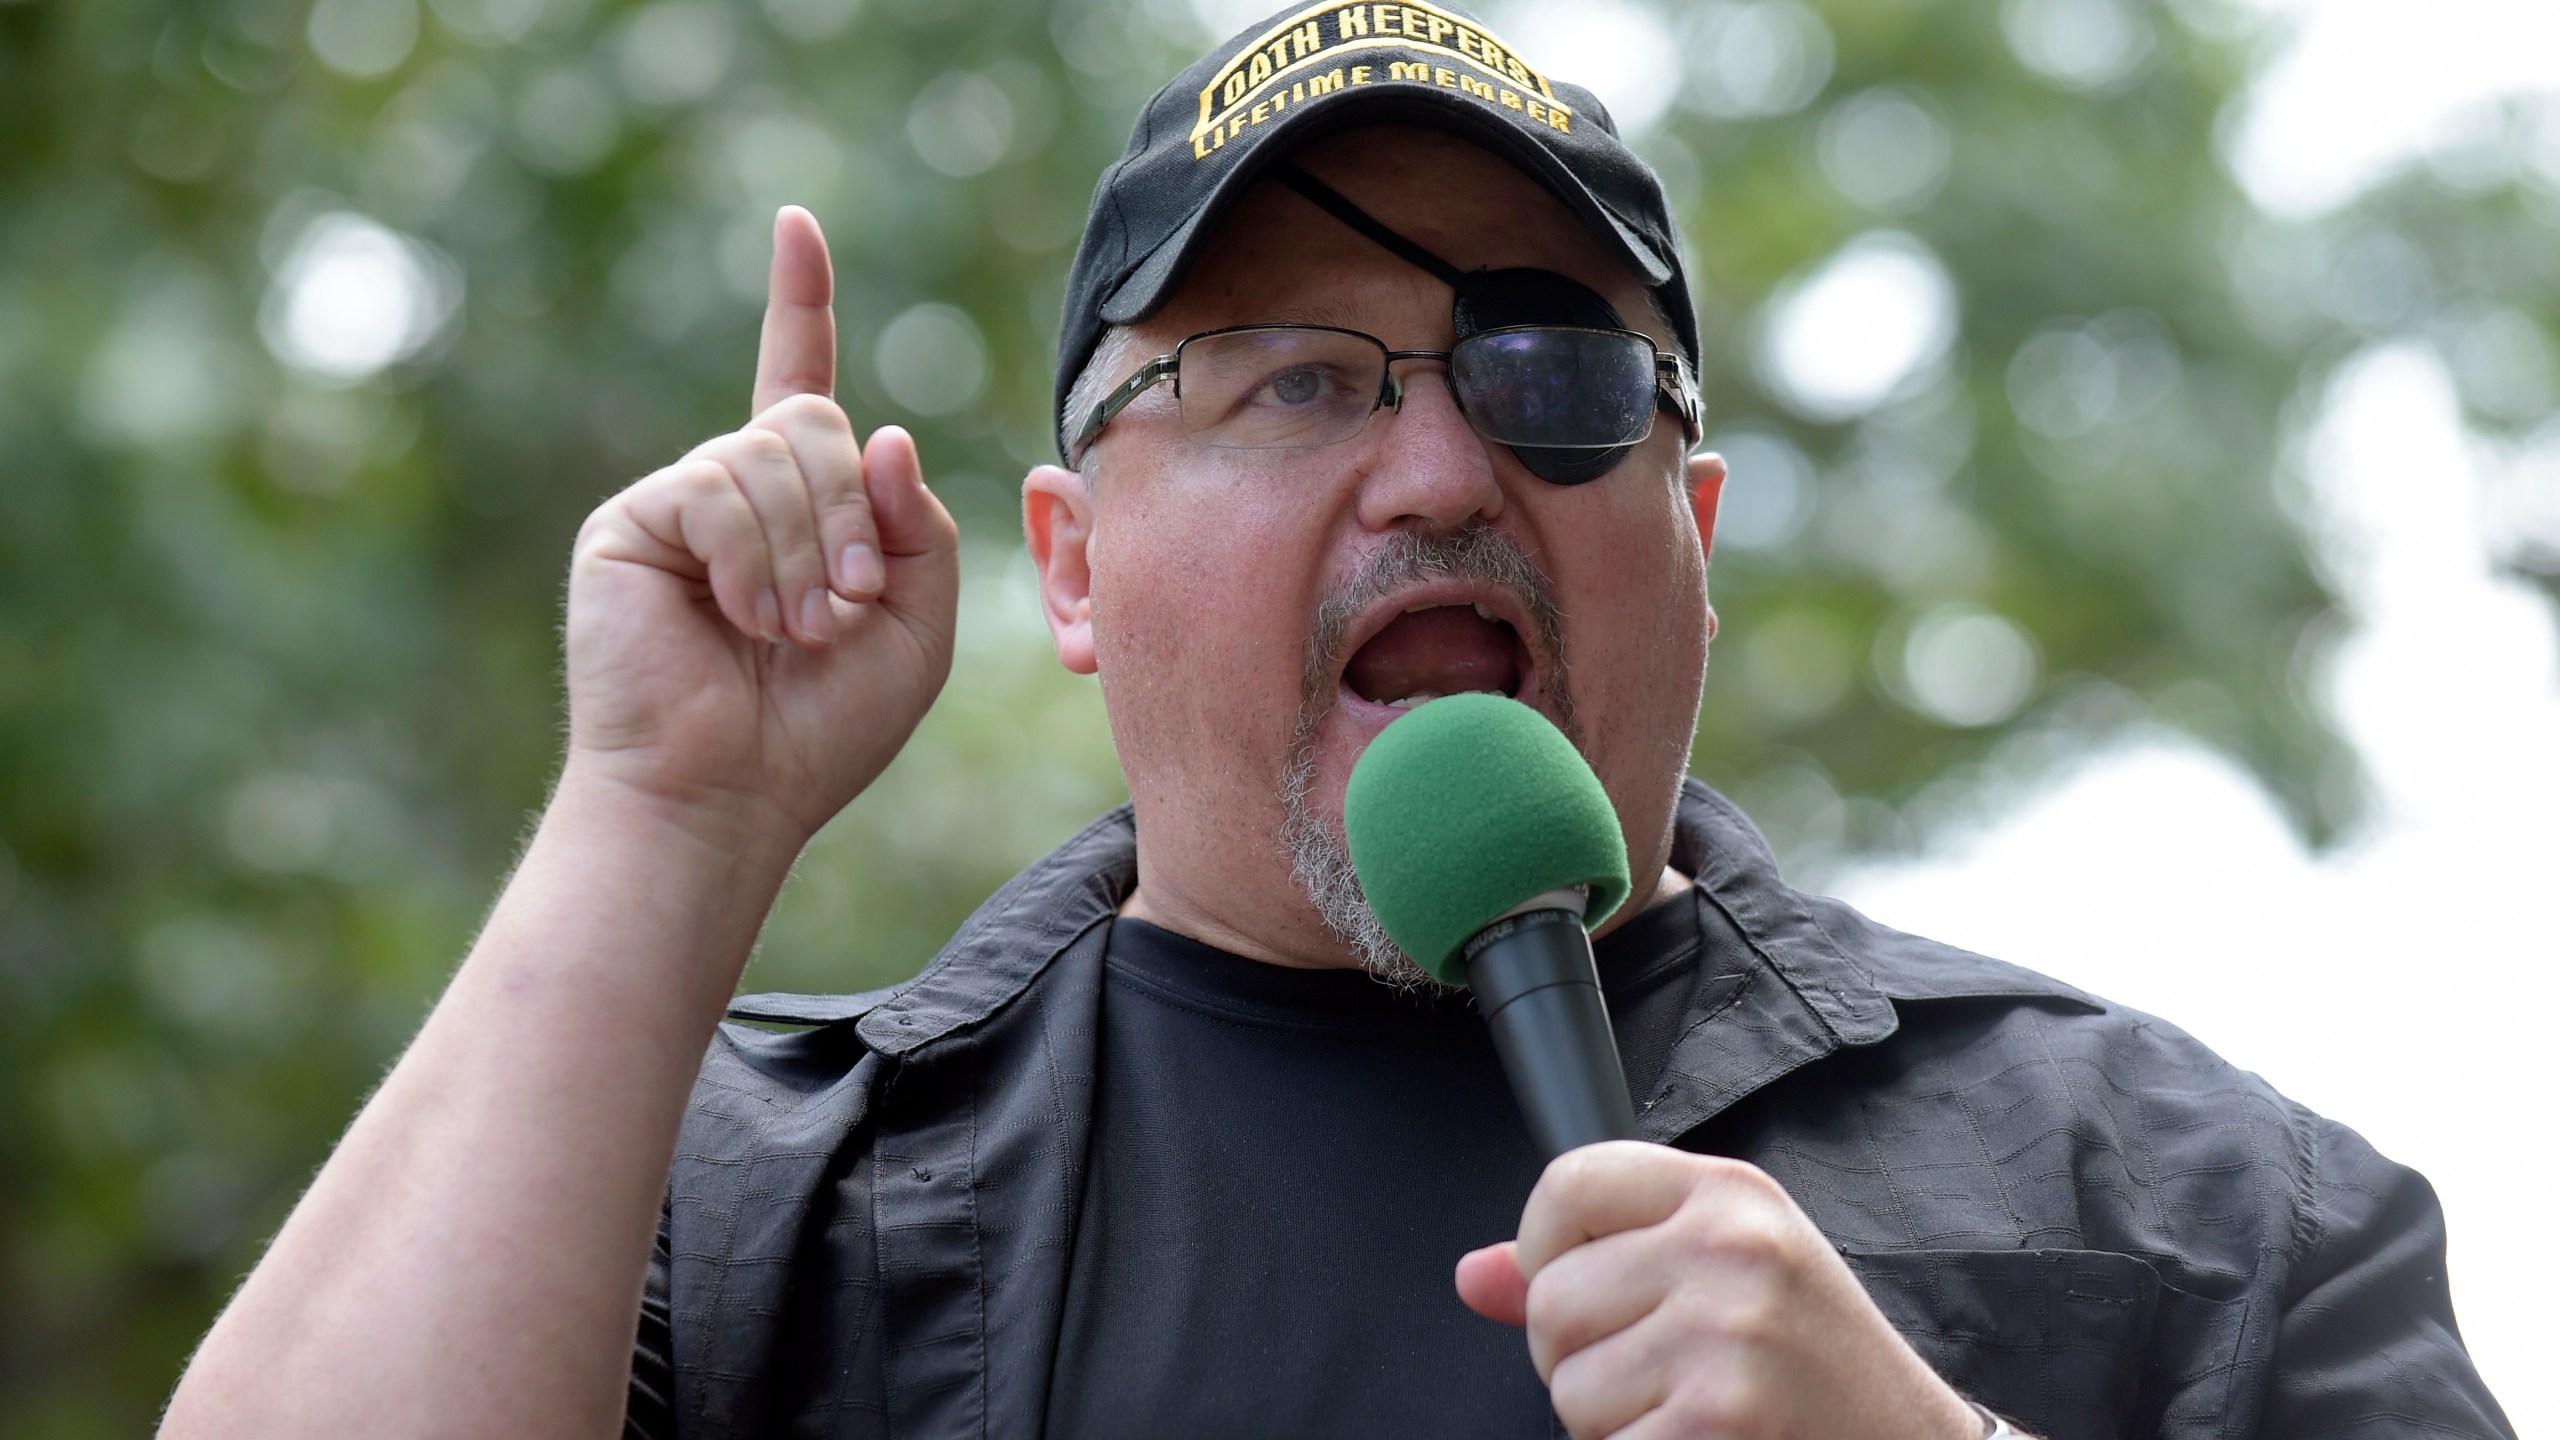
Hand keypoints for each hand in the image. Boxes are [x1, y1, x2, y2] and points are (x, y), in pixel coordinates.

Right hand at [563, 206, 959, 845]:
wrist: (729, 796)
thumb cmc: (819, 730)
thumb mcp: (916, 626)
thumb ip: (920, 529)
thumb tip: (886, 434)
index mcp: (797, 505)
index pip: (798, 379)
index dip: (799, 302)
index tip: (796, 226)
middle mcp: (733, 490)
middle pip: (813, 420)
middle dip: (851, 510)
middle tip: (846, 604)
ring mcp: (678, 502)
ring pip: (771, 454)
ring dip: (808, 549)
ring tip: (794, 630)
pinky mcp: (631, 523)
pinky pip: (717, 487)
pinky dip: (754, 557)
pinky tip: (741, 619)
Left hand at [1456, 1142, 1983, 1439]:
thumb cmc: (1814, 1368)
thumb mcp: (1726, 1276)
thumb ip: (1596, 1261)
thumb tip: (1475, 1276)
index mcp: (1730, 1195)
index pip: (1568, 1181)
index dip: (1545, 1248)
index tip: (1582, 1287)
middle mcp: (1731, 1249)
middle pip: (1552, 1299)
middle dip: (1580, 1358)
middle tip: (1661, 1376)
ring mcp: (1727, 1337)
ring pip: (1570, 1387)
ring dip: (1612, 1422)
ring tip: (1692, 1413)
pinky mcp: (1718, 1421)